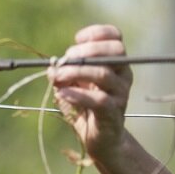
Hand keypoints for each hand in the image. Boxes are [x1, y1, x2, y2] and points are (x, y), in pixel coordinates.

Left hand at [48, 25, 133, 159]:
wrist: (101, 140)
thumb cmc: (87, 109)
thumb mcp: (72, 86)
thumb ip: (63, 74)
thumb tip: (51, 67)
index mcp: (116, 63)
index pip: (115, 37)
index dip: (97, 33)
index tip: (76, 39)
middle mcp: (123, 75)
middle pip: (115, 50)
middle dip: (87, 50)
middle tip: (65, 59)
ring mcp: (120, 94)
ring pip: (103, 74)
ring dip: (76, 72)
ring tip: (58, 77)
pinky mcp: (113, 113)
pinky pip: (98, 99)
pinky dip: (77, 94)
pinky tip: (62, 93)